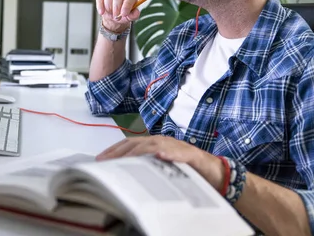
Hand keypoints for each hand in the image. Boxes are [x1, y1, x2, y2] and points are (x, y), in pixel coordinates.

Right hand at [96, 0, 140, 32]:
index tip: (124, 14)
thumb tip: (136, 13)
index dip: (128, 3)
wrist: (114, 13)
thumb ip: (134, 14)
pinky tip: (102, 12)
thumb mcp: (130, 15)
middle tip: (116, 15)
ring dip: (109, 5)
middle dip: (117, 4)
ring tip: (111, 14)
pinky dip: (100, 4)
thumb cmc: (124, 12)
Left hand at [96, 136, 225, 192]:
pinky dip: (169, 153)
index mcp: (154, 144)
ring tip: (125, 159)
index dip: (114, 150)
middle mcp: (163, 141)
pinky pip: (179, 154)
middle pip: (137, 143)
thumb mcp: (161, 166)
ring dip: (139, 152)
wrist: (214, 171)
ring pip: (154, 145)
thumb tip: (122, 170)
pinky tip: (160, 155)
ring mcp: (176, 146)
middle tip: (105, 161)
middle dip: (119, 151)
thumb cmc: (186, 169)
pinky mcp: (191, 155)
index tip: (99, 159)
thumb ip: (145, 164)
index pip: (130, 144)